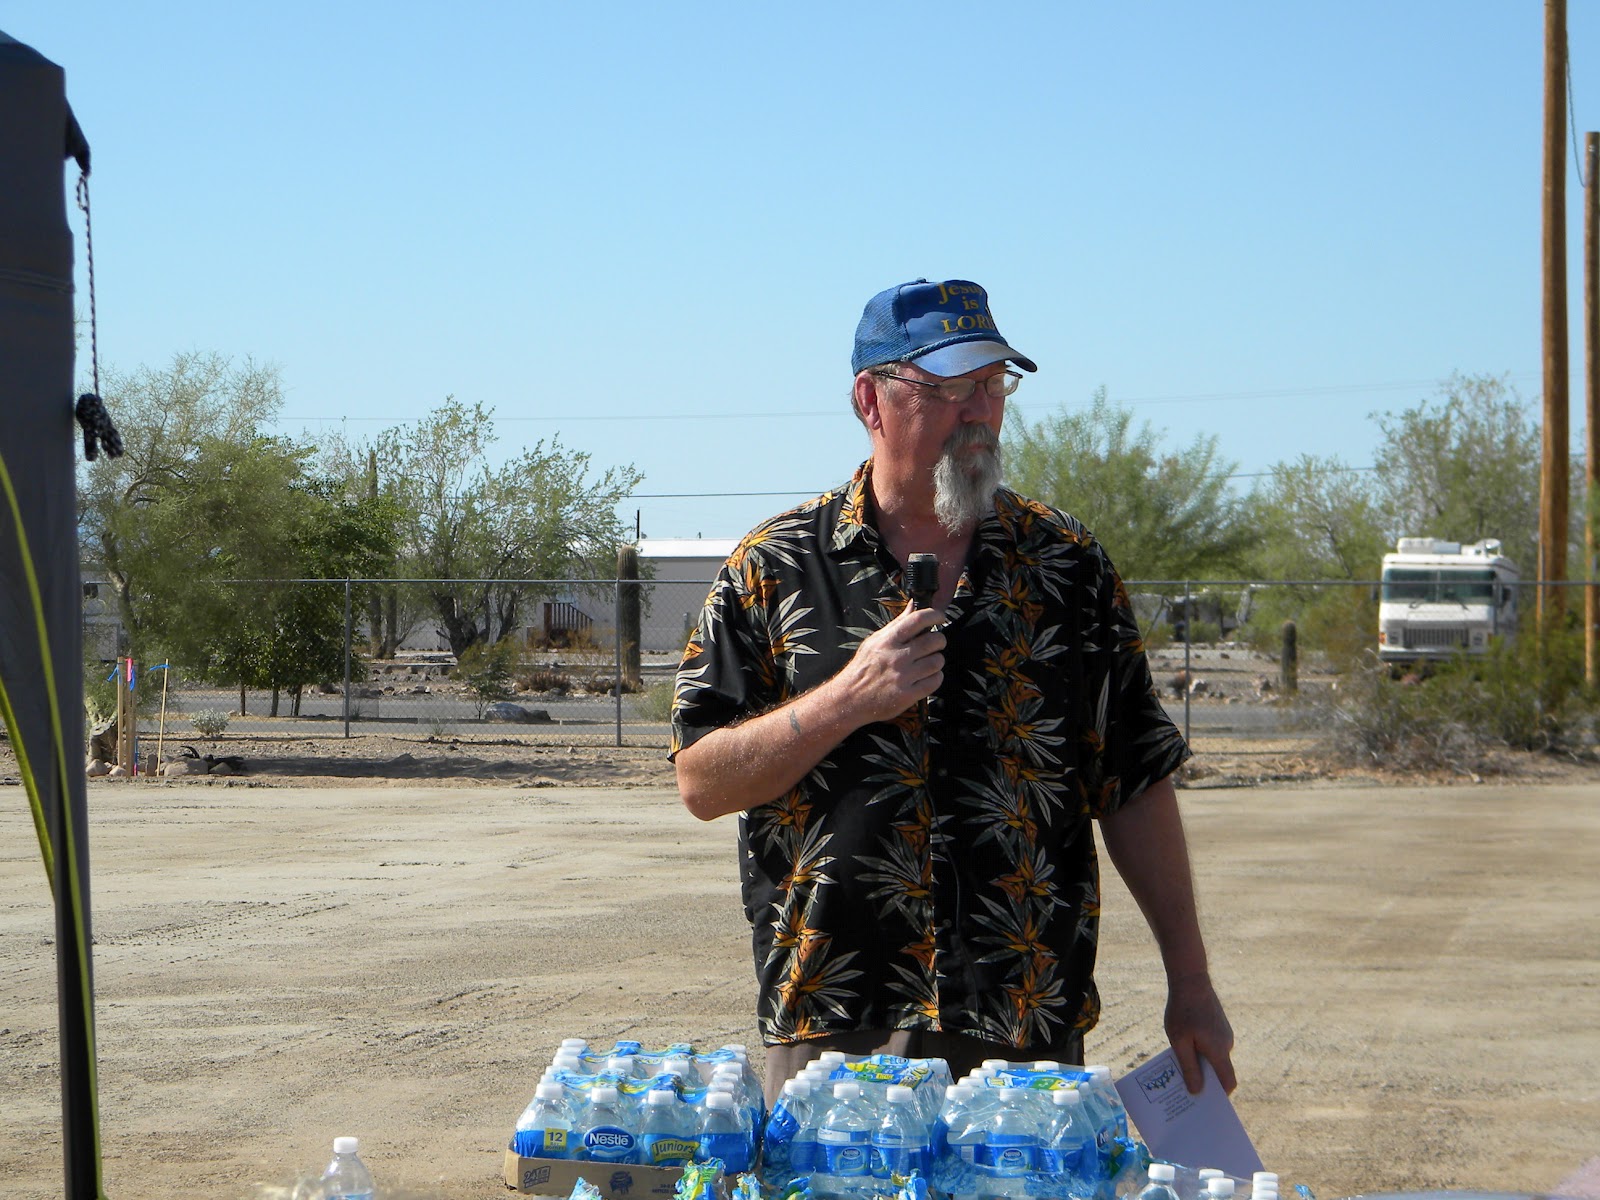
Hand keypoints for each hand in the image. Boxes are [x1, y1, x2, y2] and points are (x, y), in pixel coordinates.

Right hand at [834, 606, 944, 724]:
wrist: (849, 699)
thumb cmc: (863, 668)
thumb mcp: (874, 641)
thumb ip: (896, 623)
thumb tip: (912, 605)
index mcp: (887, 641)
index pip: (917, 619)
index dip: (934, 615)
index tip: (939, 617)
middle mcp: (896, 657)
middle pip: (934, 641)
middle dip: (939, 640)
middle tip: (934, 644)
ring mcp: (902, 677)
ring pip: (937, 661)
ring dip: (937, 660)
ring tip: (928, 662)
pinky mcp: (907, 695)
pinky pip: (935, 681)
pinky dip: (935, 677)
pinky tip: (927, 677)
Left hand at [1165, 974, 1235, 1093]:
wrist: (1190, 979)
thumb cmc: (1182, 1011)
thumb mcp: (1180, 1042)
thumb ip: (1189, 1067)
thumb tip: (1197, 1092)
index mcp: (1219, 1051)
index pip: (1228, 1082)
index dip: (1220, 1097)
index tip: (1207, 1106)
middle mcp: (1226, 1044)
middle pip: (1219, 1071)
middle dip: (1205, 1081)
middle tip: (1186, 1091)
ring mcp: (1223, 1033)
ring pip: (1213, 1057)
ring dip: (1200, 1064)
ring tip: (1179, 1070)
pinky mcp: (1217, 1025)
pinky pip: (1211, 1045)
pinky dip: (1200, 1050)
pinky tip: (1183, 1049)